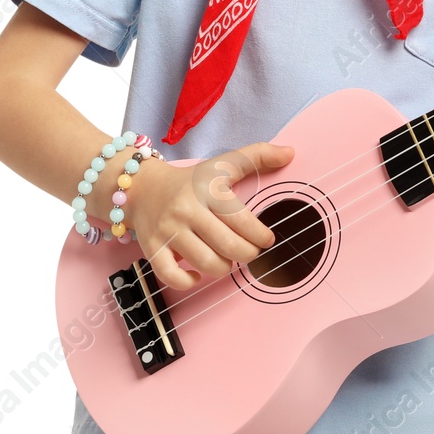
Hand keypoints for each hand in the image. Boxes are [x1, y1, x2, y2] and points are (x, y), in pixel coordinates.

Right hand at [127, 141, 288, 290]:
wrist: (142, 188)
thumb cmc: (192, 180)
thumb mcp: (224, 164)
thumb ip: (259, 155)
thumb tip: (290, 152)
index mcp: (207, 189)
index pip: (241, 220)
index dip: (260, 236)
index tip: (267, 239)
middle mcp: (187, 209)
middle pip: (228, 246)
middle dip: (247, 255)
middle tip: (250, 252)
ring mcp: (168, 230)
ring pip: (206, 263)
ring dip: (224, 268)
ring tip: (228, 260)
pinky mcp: (152, 248)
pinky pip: (172, 276)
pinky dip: (189, 281)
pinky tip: (198, 275)